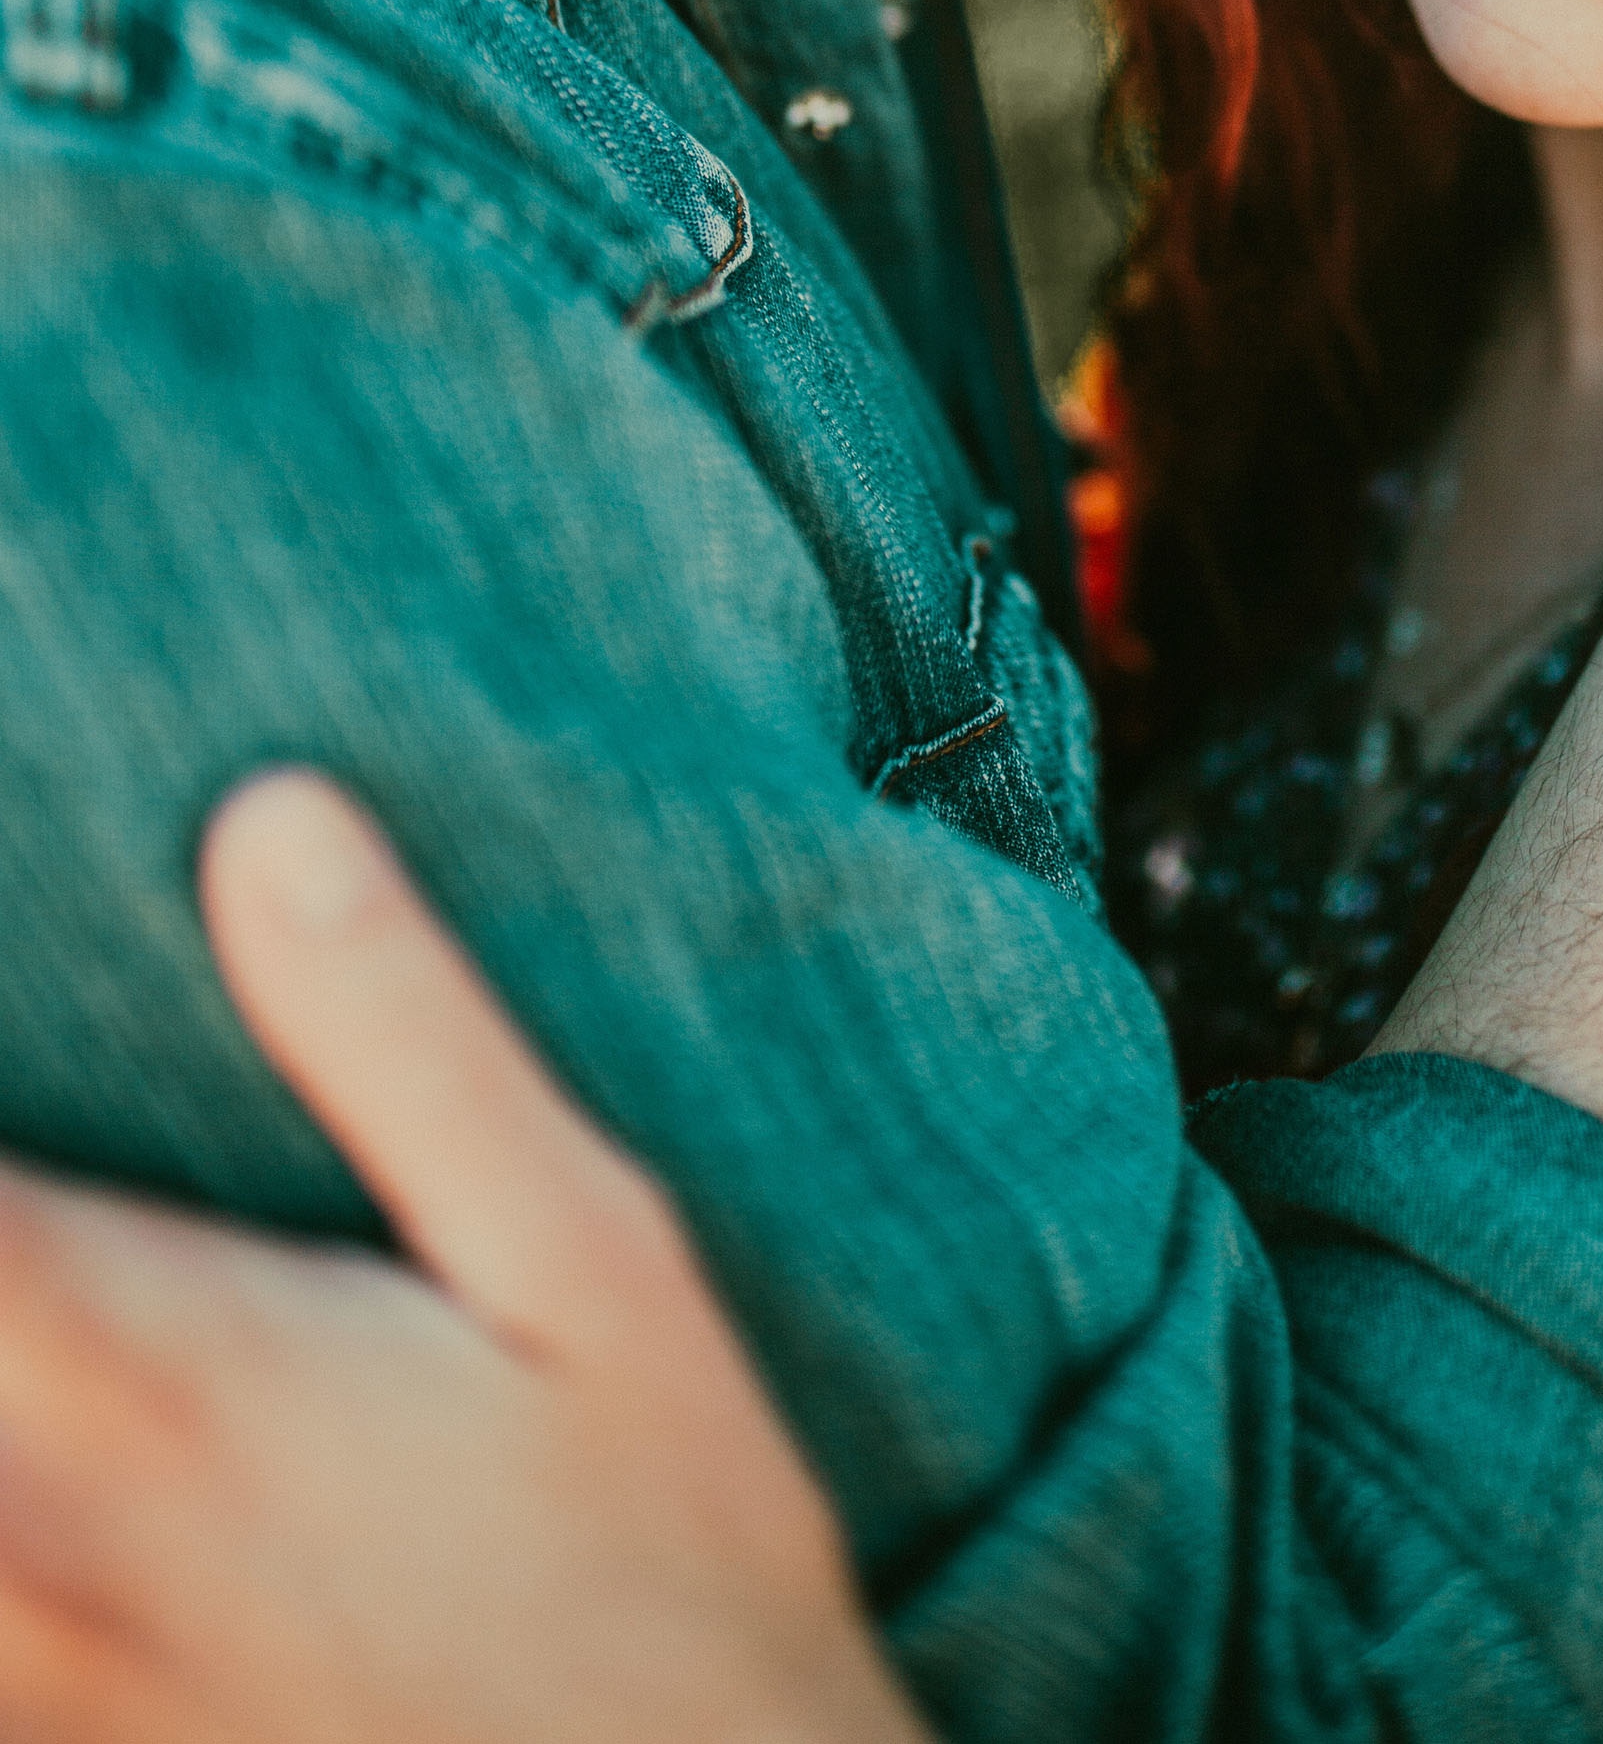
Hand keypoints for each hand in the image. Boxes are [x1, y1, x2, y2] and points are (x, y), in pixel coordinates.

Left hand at [0, 771, 929, 1743]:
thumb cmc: (665, 1557)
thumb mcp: (591, 1265)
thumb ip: (404, 1042)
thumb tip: (269, 817)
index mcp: (149, 1375)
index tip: (10, 935)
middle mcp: (30, 1540)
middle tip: (49, 1200)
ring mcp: (22, 1693)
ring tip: (47, 1325)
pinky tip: (49, 1471)